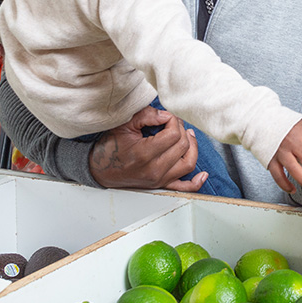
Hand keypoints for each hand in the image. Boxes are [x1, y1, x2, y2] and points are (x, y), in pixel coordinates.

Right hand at [89, 106, 205, 191]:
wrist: (98, 170)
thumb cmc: (110, 147)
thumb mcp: (125, 125)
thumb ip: (147, 115)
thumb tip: (166, 115)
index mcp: (144, 154)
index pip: (174, 134)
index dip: (174, 120)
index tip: (166, 116)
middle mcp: (154, 170)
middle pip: (183, 146)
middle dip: (182, 129)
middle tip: (173, 123)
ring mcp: (158, 180)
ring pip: (188, 163)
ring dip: (192, 147)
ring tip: (188, 135)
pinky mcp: (160, 185)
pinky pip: (183, 187)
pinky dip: (195, 182)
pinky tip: (203, 174)